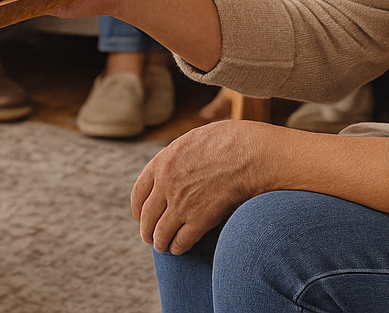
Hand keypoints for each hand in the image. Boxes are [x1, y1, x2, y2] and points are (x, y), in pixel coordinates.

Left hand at [131, 120, 277, 253]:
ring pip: (161, 232)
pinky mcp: (200, 220)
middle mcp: (167, 185)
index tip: (140, 216)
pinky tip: (179, 248)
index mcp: (162, 163)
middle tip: (148, 237)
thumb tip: (173, 165)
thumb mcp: (192, 139)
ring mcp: (182, 204)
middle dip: (146, 230)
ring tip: (162, 247)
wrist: (249, 154)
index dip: (138, 209)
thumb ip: (177, 156)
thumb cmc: (227, 141)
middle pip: (147, 216)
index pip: (139, 193)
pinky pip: (182, 240)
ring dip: (160, 243)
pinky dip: (178, 247)